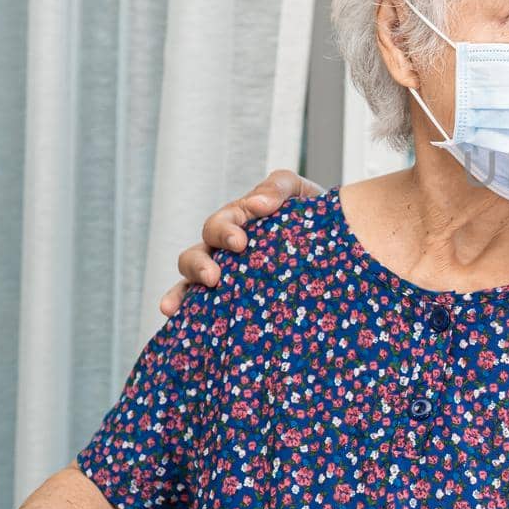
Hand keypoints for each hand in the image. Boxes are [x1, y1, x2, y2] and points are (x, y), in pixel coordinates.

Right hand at [158, 169, 323, 315]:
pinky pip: (202, 307)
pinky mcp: (235, 299)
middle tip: (214, 277)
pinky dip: (185, 312)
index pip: (220, 225)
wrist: (333, 237)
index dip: (225, 233)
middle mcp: (225, 250)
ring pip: (191, 282)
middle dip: (200, 265)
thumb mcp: (297, 192)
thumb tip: (257, 203)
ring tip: (175, 306)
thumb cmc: (310, 213)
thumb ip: (277, 187)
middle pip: (197, 255)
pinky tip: (176, 320)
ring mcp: (227, 275)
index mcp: (237, 222)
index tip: (240, 243)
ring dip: (182, 292)